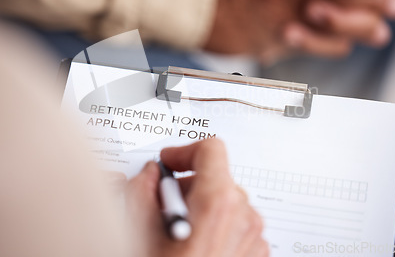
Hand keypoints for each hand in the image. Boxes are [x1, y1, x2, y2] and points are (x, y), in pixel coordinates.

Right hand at [126, 139, 267, 256]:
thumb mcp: (137, 230)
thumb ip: (141, 189)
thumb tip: (150, 175)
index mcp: (218, 203)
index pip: (211, 149)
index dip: (184, 151)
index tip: (169, 163)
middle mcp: (243, 217)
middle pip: (219, 177)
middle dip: (189, 184)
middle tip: (164, 204)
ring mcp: (253, 238)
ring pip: (228, 202)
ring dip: (203, 207)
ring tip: (178, 233)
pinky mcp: (256, 254)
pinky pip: (237, 225)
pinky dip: (217, 226)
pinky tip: (195, 248)